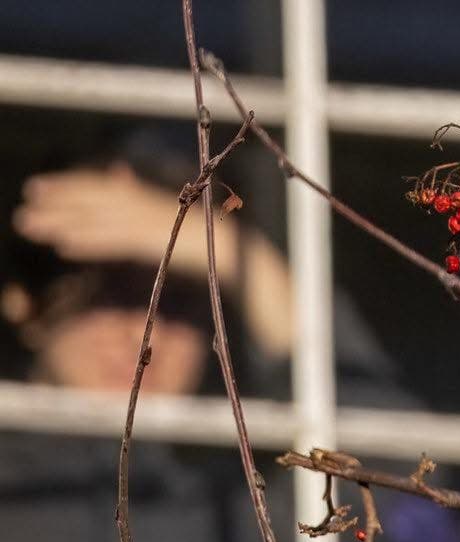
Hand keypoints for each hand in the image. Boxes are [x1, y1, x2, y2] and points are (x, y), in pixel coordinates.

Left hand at [13, 164, 222, 274]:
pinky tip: (64, 246)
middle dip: (56, 201)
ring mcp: (148, 222)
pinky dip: (89, 244)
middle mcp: (143, 205)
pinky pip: (115, 242)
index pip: (99, 185)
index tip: (37, 187)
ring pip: (96, 219)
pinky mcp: (154, 241)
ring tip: (29, 226)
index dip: (67, 184)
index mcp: (145, 196)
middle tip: (25, 204)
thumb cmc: (204, 233)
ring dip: (60, 222)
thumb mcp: (169, 209)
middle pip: (91, 199)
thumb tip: (117, 173)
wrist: (232, 248)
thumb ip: (140, 195)